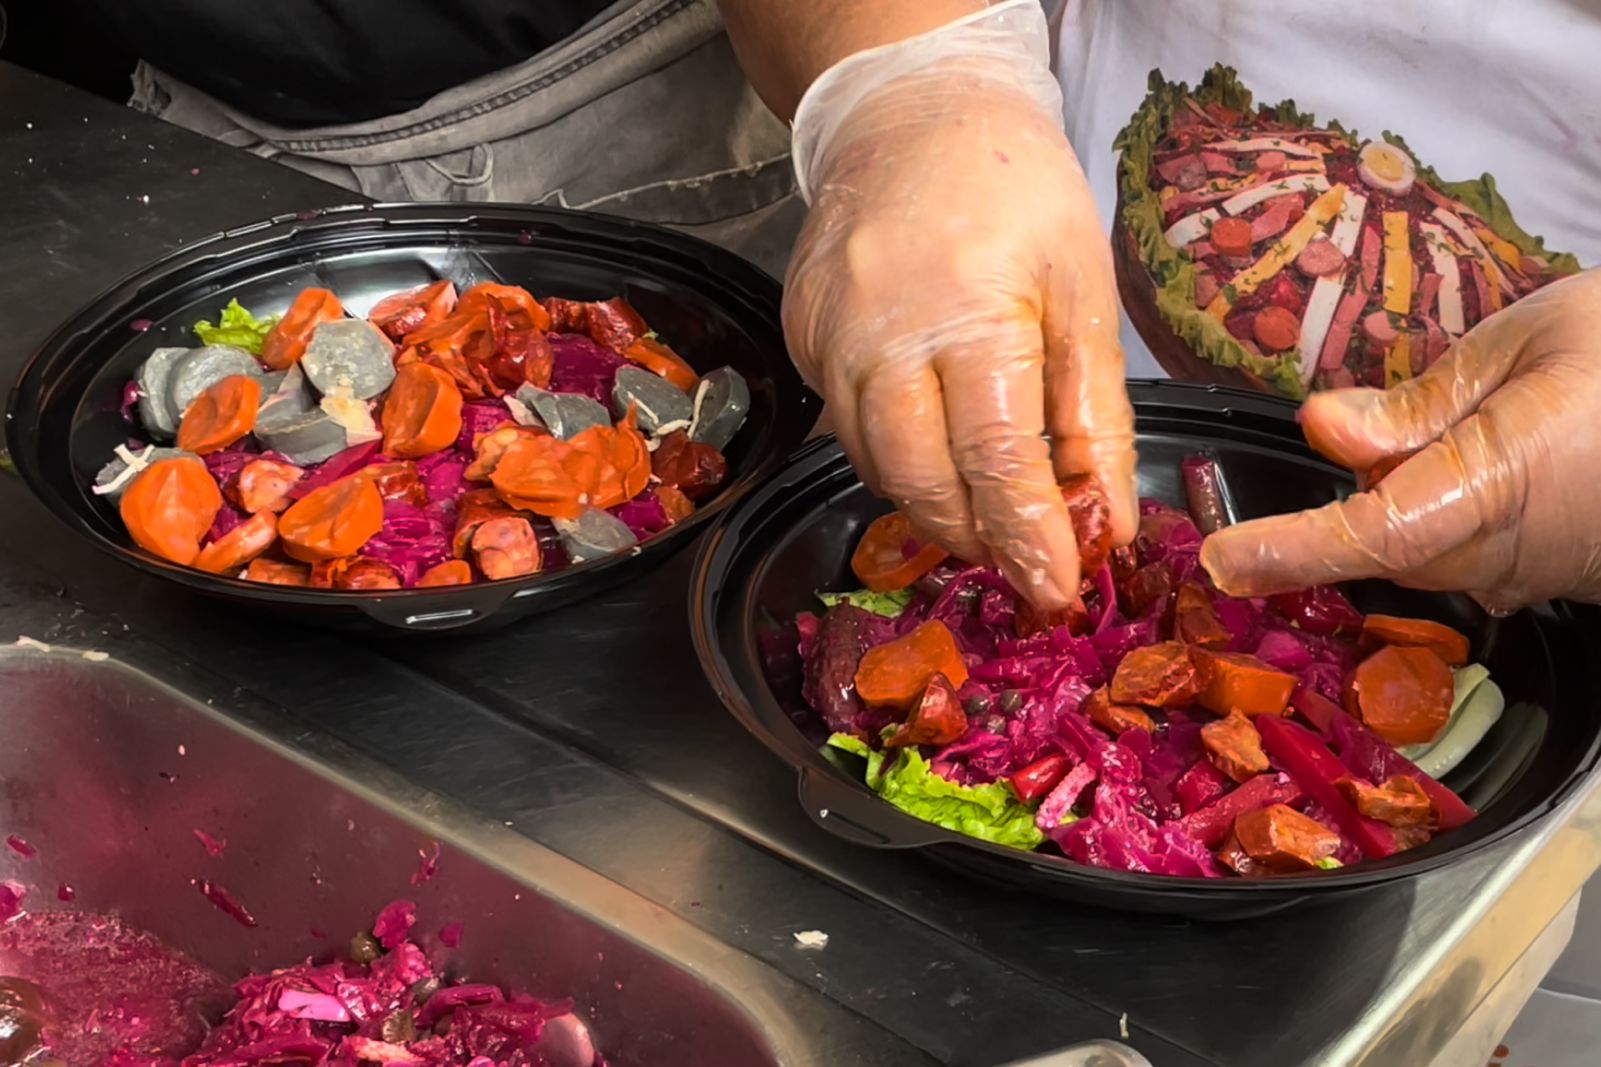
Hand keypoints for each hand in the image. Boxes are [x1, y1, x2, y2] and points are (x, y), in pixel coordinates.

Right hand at [782, 0, 1135, 608]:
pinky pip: (847, 429)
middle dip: (977, 538)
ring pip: (874, 468)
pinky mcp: (800, 341)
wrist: (912, 118)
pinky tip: (938, 449)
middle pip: (920, 482)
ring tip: (990, 511)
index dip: (1028, 538)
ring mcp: (827, 340)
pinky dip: (897, 459)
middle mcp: (879, 337)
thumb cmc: (1016, 195)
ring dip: (937, 506)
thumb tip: (1105, 524)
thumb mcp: (1083, 292)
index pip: (995, 460)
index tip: (1056, 593)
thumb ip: (1092, 415)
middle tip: (1025, 559)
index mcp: (968, 315)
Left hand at [1201, 269, 1600, 613]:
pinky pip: (1468, 553)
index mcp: (1499, 484)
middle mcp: (1509, 550)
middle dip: (1345, 502)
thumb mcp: (1529, 343)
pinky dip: (1445, 512)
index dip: (1288, 551)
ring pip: (1422, 548)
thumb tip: (1327, 430)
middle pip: (1383, 543)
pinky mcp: (1554, 578)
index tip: (1220, 562)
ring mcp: (1535, 573)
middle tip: (1351, 434)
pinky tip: (1486, 459)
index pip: (1369, 535)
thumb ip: (1419, 401)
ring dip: (1400, 502)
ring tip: (1453, 431)